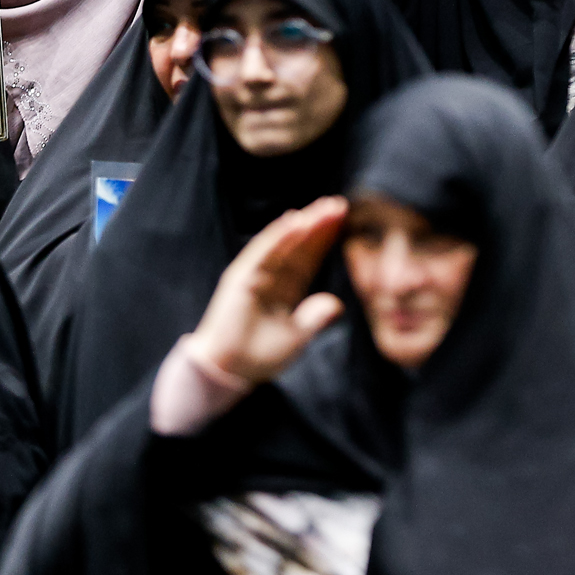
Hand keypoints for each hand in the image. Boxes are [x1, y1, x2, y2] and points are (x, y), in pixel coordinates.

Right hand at [184, 197, 346, 387]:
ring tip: (322, 208)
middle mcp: (271, 276)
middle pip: (298, 245)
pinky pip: (263, 253)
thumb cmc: (260, 356)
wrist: (230, 370)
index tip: (344, 219)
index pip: (308, 257)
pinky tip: (296, 222)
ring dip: (302, 224)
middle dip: (318, 224)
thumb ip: (315, 319)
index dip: (325, 239)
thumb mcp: (297, 338)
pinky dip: (279, 236)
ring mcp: (254, 274)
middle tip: (339, 203)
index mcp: (286, 289)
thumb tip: (337, 303)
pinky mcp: (241, 278)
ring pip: (282, 243)